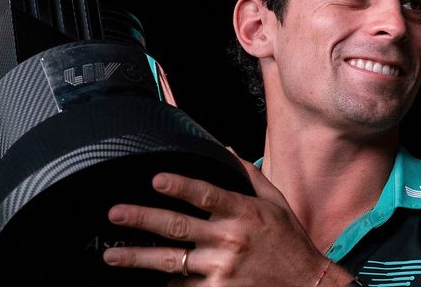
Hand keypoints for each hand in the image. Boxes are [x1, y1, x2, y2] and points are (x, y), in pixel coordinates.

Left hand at [102, 158, 346, 285]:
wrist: (307, 286)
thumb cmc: (289, 243)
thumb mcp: (275, 202)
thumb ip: (248, 175)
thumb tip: (226, 149)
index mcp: (243, 212)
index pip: (206, 195)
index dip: (180, 186)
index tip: (156, 179)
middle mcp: (230, 240)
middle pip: (178, 227)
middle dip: (142, 219)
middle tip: (116, 214)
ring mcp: (222, 268)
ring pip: (172, 261)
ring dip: (138, 258)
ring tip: (113, 255)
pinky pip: (184, 286)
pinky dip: (168, 282)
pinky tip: (148, 279)